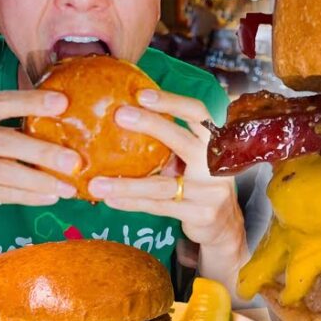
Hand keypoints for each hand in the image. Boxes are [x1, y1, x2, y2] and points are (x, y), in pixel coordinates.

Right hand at [0, 90, 78, 233]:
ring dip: (40, 181)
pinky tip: (48, 198)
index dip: (31, 101)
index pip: (0, 102)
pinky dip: (26, 197)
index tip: (64, 102)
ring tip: (67, 187)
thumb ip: (5, 125)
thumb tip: (62, 122)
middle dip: (44, 152)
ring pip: (3, 171)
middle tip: (75, 161)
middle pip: (5, 141)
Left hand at [88, 89, 245, 273]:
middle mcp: (214, 163)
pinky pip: (160, 207)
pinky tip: (111, 200)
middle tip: (119, 115)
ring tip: (96, 183)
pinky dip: (133, 203)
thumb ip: (169, 145)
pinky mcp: (202, 215)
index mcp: (212, 142)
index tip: (141, 94)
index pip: (197, 113)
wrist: (223, 226)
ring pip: (163, 185)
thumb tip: (123, 120)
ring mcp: (211, 191)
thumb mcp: (191, 161)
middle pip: (182, 140)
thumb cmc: (198, 185)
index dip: (172, 102)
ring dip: (126, 184)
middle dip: (150, 124)